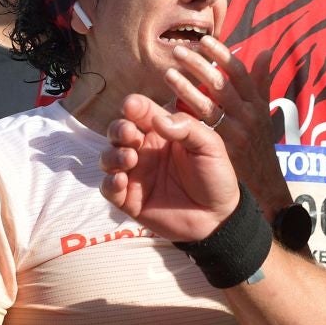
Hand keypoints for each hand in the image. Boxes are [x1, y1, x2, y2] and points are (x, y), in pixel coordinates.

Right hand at [100, 93, 240, 240]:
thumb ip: (188, 128)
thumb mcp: (210, 146)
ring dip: (112, 155)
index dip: (132, 106)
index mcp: (163, 132)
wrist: (217, 218)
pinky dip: (109, 182)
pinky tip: (121, 180)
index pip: (140, 111)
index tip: (131, 107)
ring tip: (130, 159)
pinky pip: (108, 188)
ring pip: (108, 157)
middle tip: (129, 135)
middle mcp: (145, 150)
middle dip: (118, 129)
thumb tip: (159, 120)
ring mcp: (136, 174)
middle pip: (118, 131)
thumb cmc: (215, 177)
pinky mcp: (129, 199)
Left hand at [166, 37, 293, 214]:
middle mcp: (248, 116)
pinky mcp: (222, 150)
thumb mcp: (264, 113)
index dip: (222, 55)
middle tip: (178, 51)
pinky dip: (185, 115)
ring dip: (187, 88)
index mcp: (257, 103)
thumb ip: (262, 82)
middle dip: (199, 66)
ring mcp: (236, 133)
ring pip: (209, 105)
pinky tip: (167, 108)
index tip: (205, 40)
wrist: (263, 185)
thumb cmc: (258, 146)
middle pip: (222, 84)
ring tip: (167, 74)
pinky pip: (200, 129)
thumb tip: (266, 51)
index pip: (240, 73)